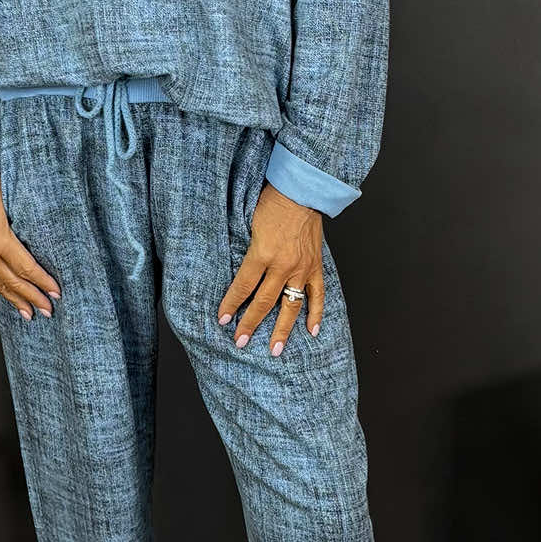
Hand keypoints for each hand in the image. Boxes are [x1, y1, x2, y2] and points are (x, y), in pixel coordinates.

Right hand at [0, 152, 61, 319]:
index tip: (56, 292)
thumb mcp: (14, 198)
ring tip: (29, 314)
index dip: (42, 282)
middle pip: (13, 282)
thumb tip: (53, 234)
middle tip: (48, 310)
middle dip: (32, 298)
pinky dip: (1, 289)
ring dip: (16, 300)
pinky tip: (9, 295)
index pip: (26, 267)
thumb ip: (31, 219)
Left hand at [217, 182, 323, 354]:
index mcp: (262, 253)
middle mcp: (283, 265)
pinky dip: (316, 314)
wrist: (302, 191)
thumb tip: (234, 271)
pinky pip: (317, 295)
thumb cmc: (273, 202)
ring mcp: (302, 269)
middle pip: (264, 302)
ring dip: (282, 330)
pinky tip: (311, 331)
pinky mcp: (315, 267)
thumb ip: (244, 249)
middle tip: (240, 342)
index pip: (243, 286)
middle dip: (250, 324)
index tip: (223, 320)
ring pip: (291, 306)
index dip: (232, 304)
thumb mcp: (248, 223)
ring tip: (274, 350)